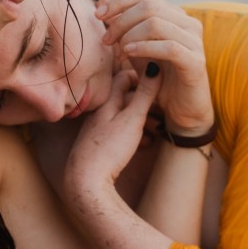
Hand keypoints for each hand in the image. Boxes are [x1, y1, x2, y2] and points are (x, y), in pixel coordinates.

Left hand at [65, 67, 160, 189]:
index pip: (123, 78)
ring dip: (142, 120)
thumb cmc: (109, 149)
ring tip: (157, 128)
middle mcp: (100, 114)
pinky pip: (120, 134)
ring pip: (123, 118)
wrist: (86, 183)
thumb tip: (153, 65)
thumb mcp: (132, 119)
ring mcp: (98, 131)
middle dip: (144, 101)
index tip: (156, 81)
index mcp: (107, 103)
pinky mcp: (99, 147)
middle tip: (162, 108)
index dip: (140, 76)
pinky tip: (146, 144)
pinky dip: (134, 135)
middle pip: (124, 98)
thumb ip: (144, 94)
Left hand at [95, 0, 213, 134]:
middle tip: (106, 40)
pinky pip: (169, 47)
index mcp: (174, 16)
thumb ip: (122, 27)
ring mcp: (194, 41)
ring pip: (156, 23)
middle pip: (148, 6)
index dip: (118, 2)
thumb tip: (101, 1)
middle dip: (120, 21)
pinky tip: (129, 54)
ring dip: (130, 35)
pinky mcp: (196, 62)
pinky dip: (144, 48)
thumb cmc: (157, 79)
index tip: (97, 14)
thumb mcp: (135, 50)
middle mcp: (187, 23)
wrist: (181, 110)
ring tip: (118, 52)